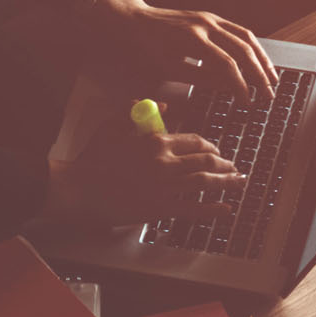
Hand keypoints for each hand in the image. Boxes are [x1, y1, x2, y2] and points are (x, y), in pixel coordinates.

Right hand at [44, 117, 245, 228]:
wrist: (77, 191)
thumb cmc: (92, 160)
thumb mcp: (112, 126)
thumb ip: (137, 111)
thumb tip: (165, 106)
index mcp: (156, 141)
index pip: (195, 141)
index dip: (211, 147)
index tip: (217, 152)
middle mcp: (165, 163)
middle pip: (206, 161)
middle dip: (225, 164)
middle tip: (234, 167)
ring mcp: (164, 187)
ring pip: (206, 182)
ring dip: (227, 182)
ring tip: (238, 182)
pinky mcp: (159, 208)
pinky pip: (193, 209)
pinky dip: (213, 209)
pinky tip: (225, 209)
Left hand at [92, 0, 277, 102]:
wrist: (136, 20)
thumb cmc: (148, 46)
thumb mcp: (170, 68)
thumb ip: (201, 78)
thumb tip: (229, 88)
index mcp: (193, 39)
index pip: (226, 65)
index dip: (240, 86)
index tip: (247, 102)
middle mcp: (206, 25)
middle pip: (243, 51)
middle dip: (259, 75)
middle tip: (268, 95)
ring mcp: (212, 18)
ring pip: (247, 38)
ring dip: (263, 60)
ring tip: (273, 79)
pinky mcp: (213, 17)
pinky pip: (240, 31)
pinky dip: (254, 47)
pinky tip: (260, 60)